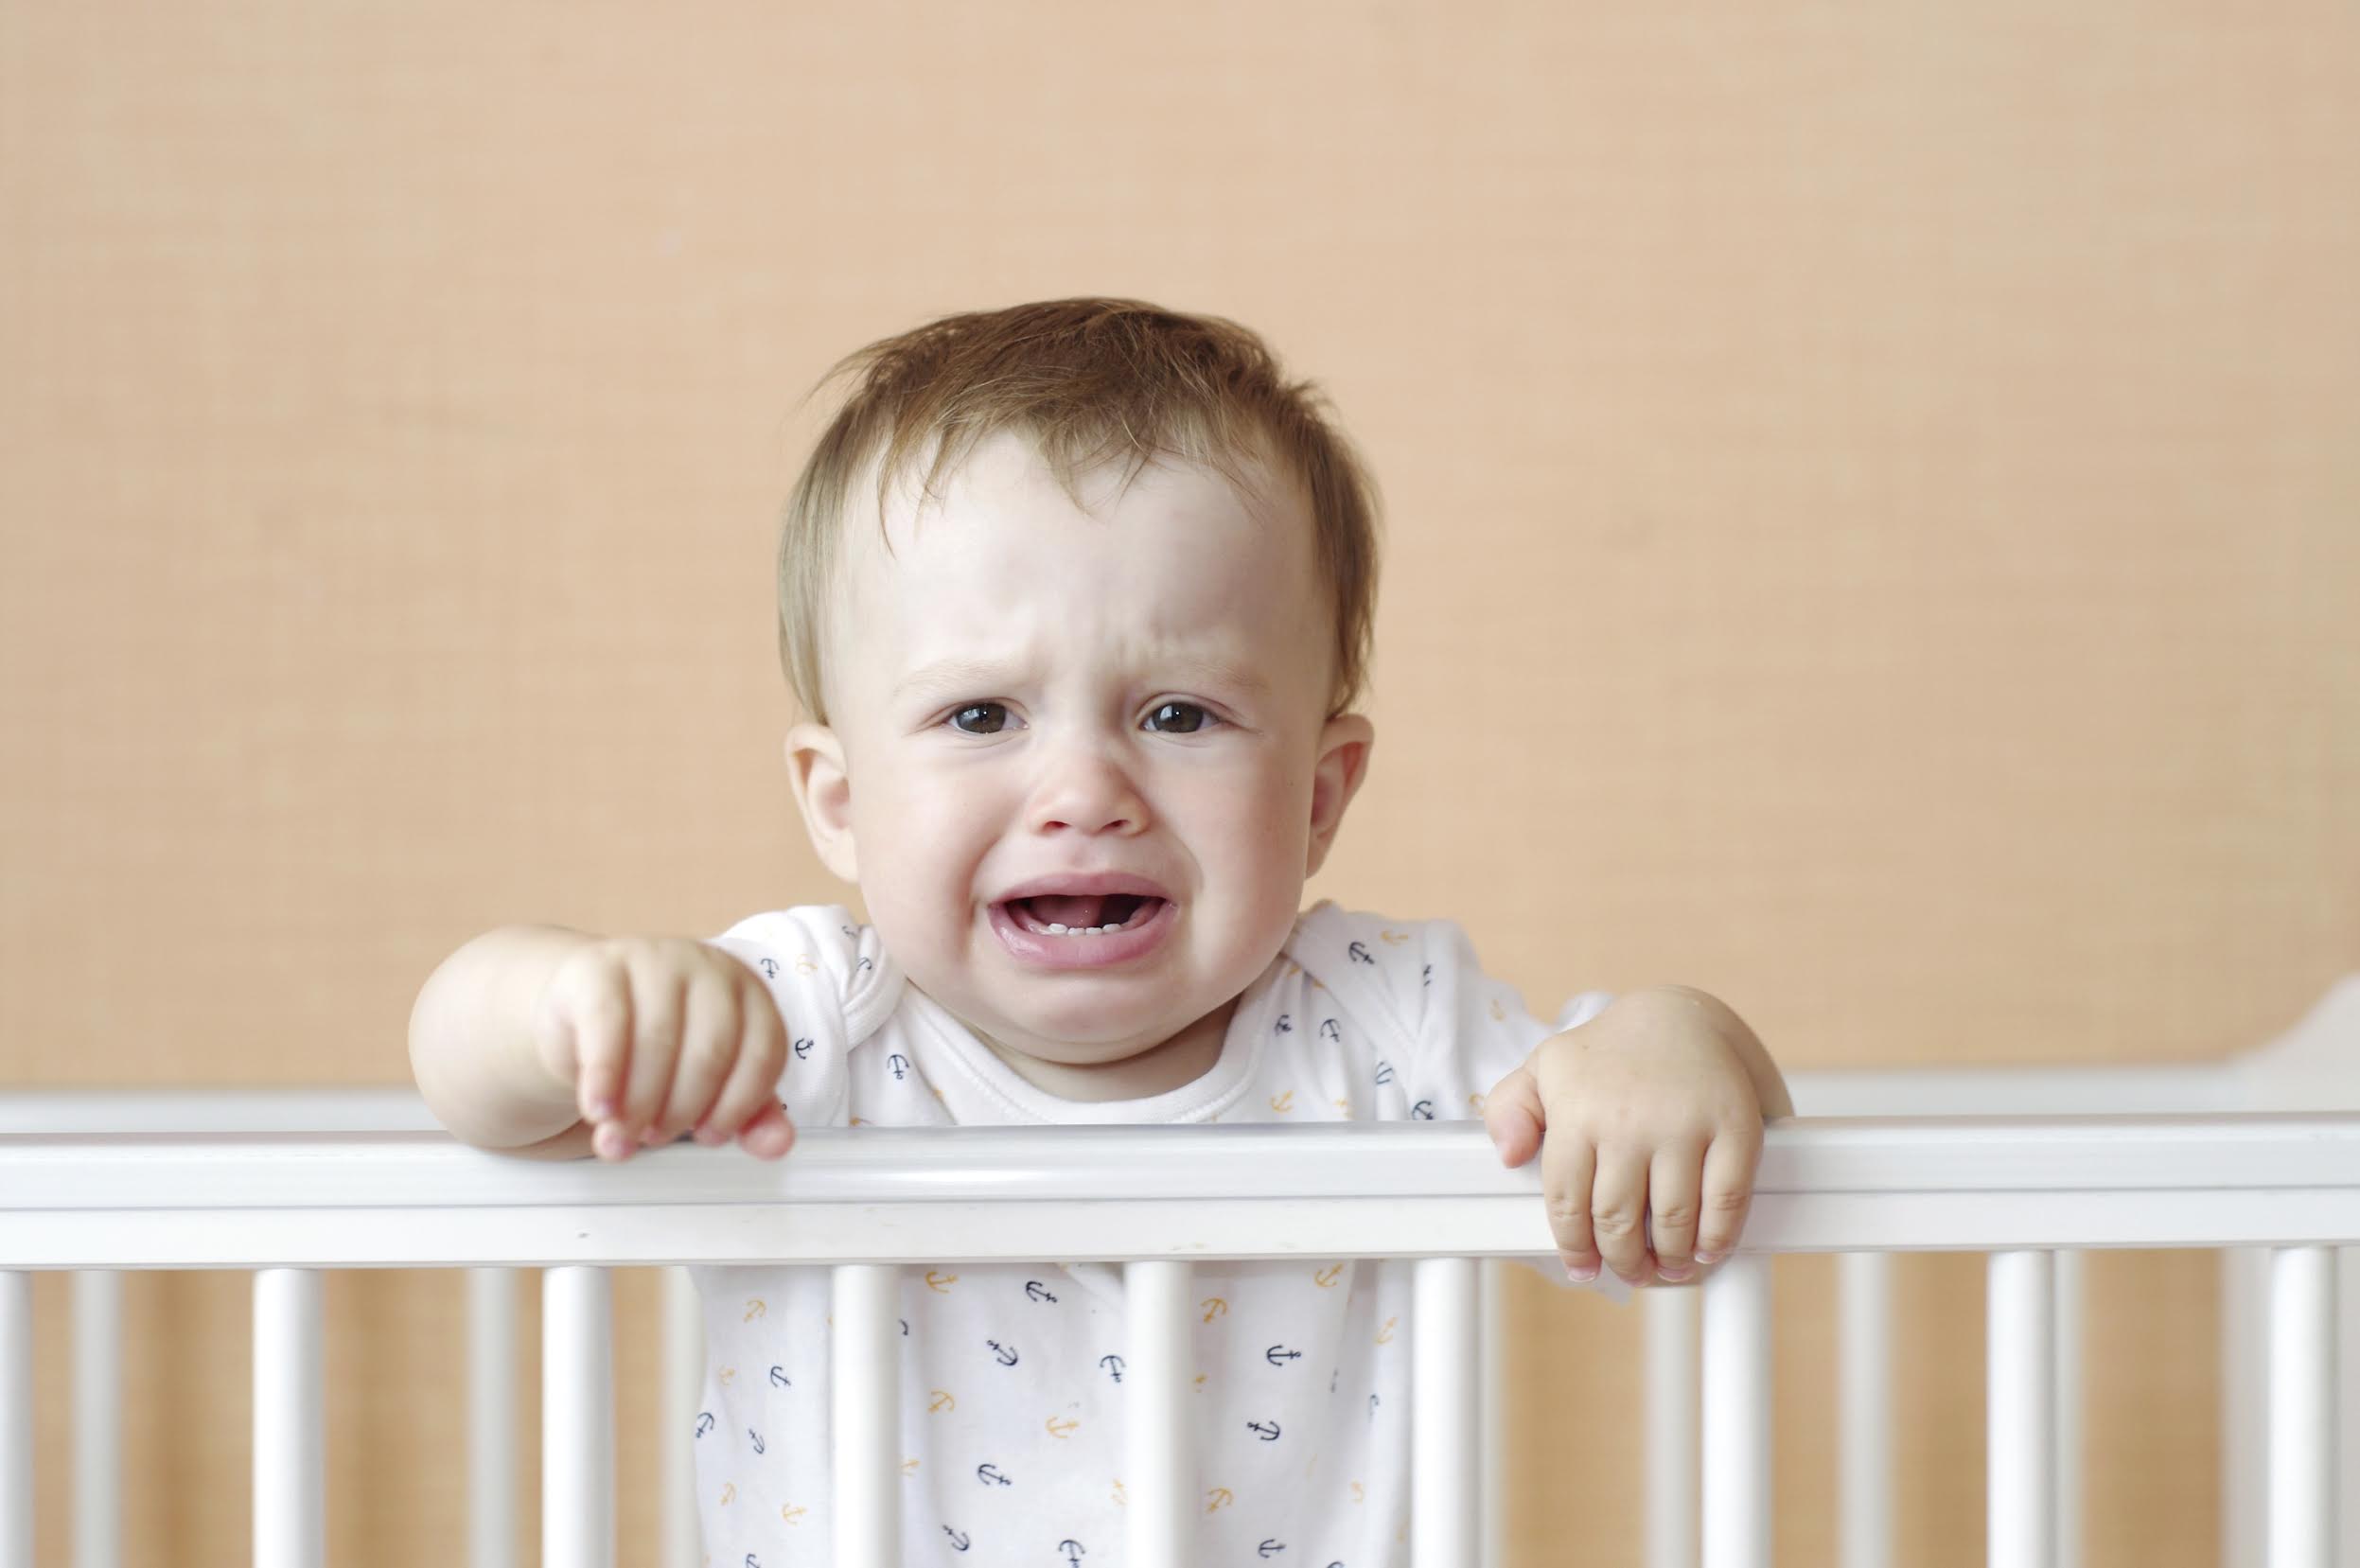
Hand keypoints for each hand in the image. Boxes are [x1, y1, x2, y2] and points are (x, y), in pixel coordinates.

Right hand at [532, 936, 796, 1161]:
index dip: (739, 1106)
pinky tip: (599, 1110)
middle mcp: (707, 968)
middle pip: (711, 1052)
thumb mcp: (710, 1081)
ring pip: (658, 1042)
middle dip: (683, 1110)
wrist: (579, 1011)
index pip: (764, 1052)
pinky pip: (607, 1026)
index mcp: (748, 992)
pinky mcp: (598, 967)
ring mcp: (652, 959)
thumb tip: (776, 1145)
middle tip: (657, 1137)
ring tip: (623, 1133)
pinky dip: (604, 1078)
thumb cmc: (657, 1049)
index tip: (709, 1135)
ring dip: (640, 1105)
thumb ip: (750, 1115)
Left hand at [1481, 987, 1768, 1286]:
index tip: (1584, 1270)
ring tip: (1668, 1269)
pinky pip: (1726, 1201)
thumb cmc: (1609, 1054)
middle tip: (1630, 1272)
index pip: (1567, 1202)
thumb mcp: (1546, 1068)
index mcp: (1578, 1111)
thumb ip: (1510, 1108)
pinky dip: (1717, 1238)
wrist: (1685, 1014)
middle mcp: (1628, 1120)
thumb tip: (1509, 1156)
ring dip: (1670, 1260)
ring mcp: (1684, 1124)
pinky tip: (1707, 1250)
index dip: (1575, 1247)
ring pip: (1673, 1220)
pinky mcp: (1735, 1126)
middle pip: (1618, 1220)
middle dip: (1623, 1260)